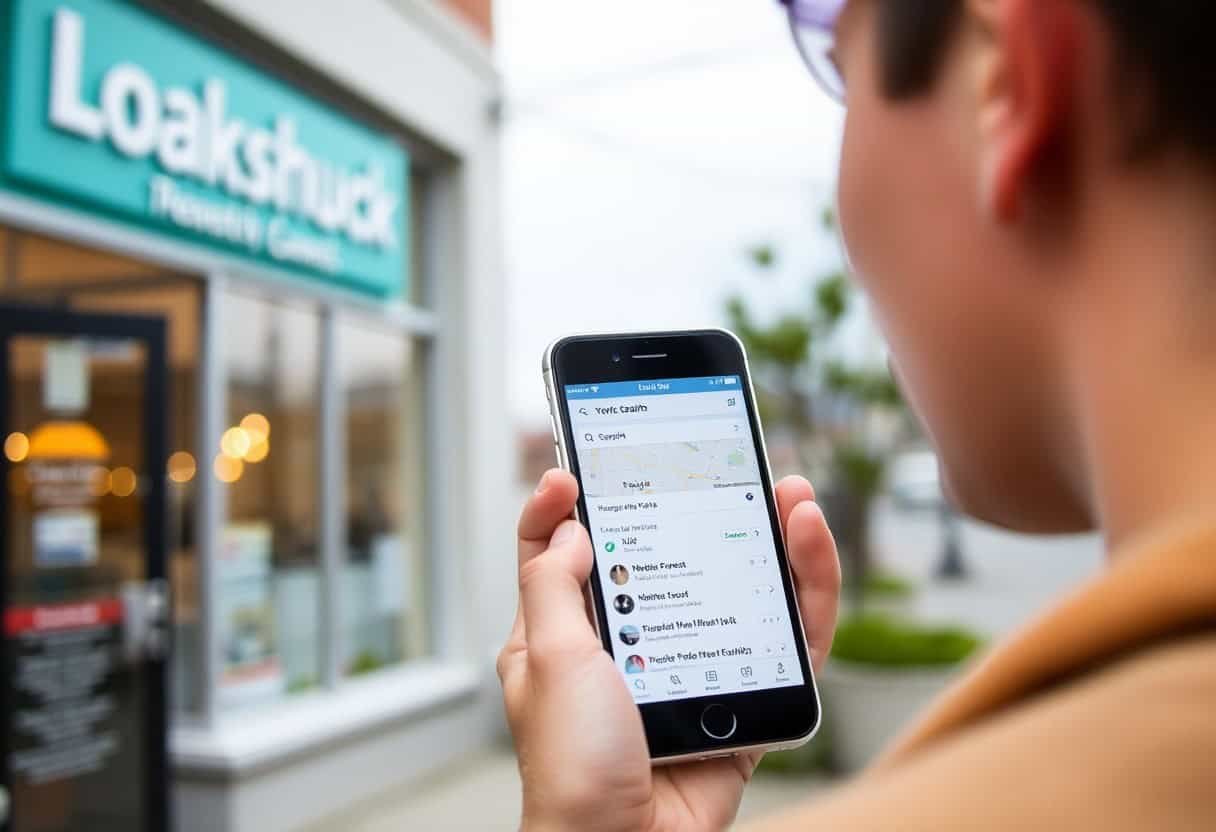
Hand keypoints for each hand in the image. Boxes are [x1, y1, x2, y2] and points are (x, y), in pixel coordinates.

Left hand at [497, 470, 840, 831]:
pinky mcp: (741, 697)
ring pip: (737, 590)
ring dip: (771, 539)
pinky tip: (809, 550)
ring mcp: (690, 669)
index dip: (567, 509)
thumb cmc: (571, 766)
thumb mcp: (547, 658)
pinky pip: (784, 640)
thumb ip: (554, 587)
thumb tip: (571, 529)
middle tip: (719, 464)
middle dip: (699, 507)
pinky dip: (805, 594)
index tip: (575, 470)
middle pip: (672, 559)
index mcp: (568, 636)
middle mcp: (632, 646)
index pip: (561, 556)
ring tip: (792, 496)